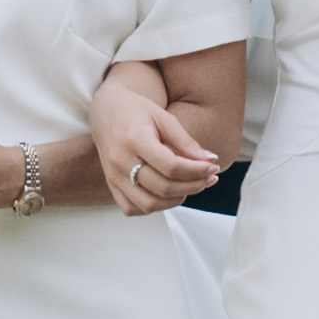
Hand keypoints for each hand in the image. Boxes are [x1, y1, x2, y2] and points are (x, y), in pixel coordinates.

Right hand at [94, 69, 222, 216]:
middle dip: (193, 186)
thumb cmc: (136, 110)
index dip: (196, 171)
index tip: (212, 167)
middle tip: (209, 178)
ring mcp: (113, 176)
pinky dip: (153, 207)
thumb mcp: (164, 118)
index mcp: (134, 139)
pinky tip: (168, 194)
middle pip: (162, 187)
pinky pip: (132, 208)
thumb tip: (210, 160)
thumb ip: (186, 141)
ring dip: (176, 200)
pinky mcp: (111, 185)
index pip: (171, 166)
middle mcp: (120, 161)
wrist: (106, 111)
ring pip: (148, 204)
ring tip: (191, 186)